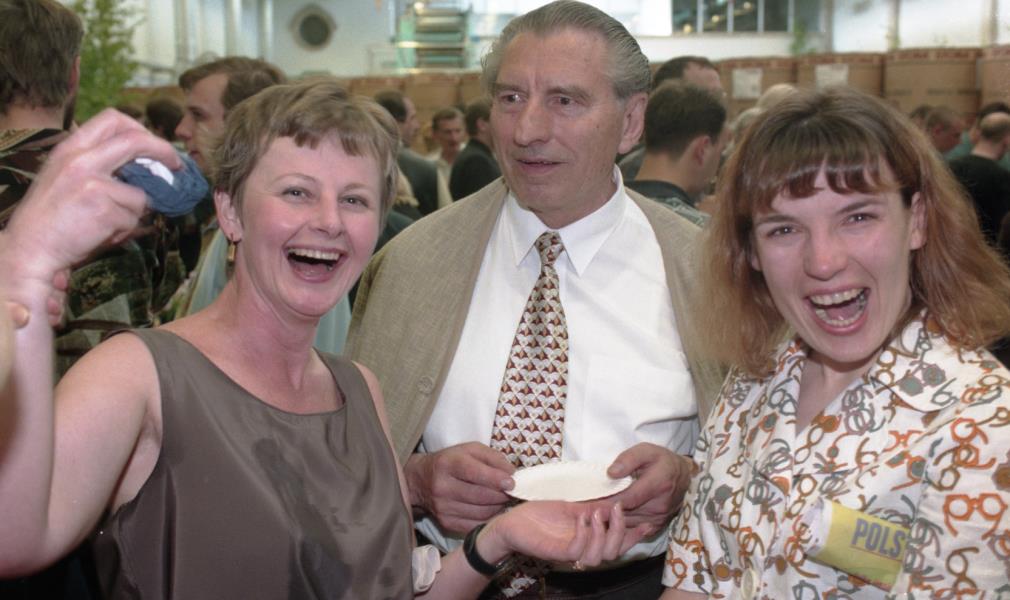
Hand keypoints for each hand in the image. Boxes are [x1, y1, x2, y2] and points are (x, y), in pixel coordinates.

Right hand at [0, 109, 179, 303]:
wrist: (30, 249)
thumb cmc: (51, 216)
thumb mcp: (66, 175)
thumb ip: (99, 164)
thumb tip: (145, 164)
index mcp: (71, 148)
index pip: (113, 119)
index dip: (142, 130)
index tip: (156, 145)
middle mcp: (81, 160)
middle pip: (135, 140)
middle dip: (163, 151)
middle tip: (176, 165)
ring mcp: (93, 183)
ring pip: (140, 194)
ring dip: (132, 212)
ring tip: (106, 222)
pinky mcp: (104, 209)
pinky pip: (133, 218)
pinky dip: (124, 229)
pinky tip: (101, 232)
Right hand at [405, 442, 515, 534]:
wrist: (420, 481)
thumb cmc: (451, 462)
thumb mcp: (470, 450)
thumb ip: (492, 457)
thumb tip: (512, 474)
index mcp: (448, 464)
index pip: (474, 473)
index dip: (496, 479)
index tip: (512, 483)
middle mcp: (442, 487)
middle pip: (480, 495)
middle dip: (502, 494)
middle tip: (511, 491)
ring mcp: (443, 508)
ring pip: (481, 512)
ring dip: (498, 506)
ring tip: (502, 499)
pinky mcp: (446, 523)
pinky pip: (476, 524)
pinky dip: (489, 518)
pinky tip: (491, 509)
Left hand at [480, 501, 650, 567]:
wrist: (514, 521)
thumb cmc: (542, 513)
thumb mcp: (574, 504)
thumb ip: (595, 504)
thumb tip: (618, 495)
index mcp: (591, 537)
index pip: (619, 542)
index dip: (635, 535)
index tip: (647, 522)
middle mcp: (584, 548)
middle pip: (614, 553)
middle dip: (621, 531)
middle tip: (618, 509)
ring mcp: (571, 552)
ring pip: (599, 557)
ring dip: (602, 534)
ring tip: (598, 513)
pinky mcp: (557, 553)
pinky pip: (578, 550)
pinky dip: (583, 534)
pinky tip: (581, 518)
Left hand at [584, 443, 695, 534]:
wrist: (684, 477)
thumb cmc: (662, 461)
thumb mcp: (647, 450)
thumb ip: (629, 459)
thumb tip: (610, 473)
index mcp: (658, 485)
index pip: (627, 498)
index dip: (606, 502)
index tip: (585, 504)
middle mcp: (659, 507)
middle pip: (624, 515)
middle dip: (600, 514)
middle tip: (577, 514)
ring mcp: (658, 520)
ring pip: (626, 525)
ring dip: (605, 524)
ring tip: (583, 521)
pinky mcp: (655, 527)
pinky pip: (631, 531)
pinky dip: (615, 528)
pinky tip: (598, 525)